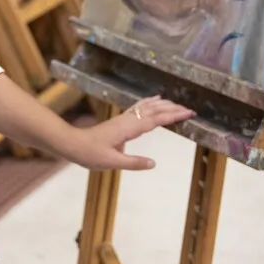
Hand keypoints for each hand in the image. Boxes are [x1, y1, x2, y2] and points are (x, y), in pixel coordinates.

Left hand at [63, 97, 194, 171]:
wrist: (73, 144)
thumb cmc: (91, 154)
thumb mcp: (112, 162)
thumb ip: (133, 162)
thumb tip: (154, 163)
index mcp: (129, 129)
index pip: (155, 120)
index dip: (173, 116)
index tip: (188, 113)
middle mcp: (128, 120)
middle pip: (154, 110)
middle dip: (172, 108)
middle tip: (190, 109)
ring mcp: (124, 118)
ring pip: (147, 107)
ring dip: (163, 104)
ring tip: (178, 103)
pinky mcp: (120, 120)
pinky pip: (139, 107)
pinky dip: (149, 102)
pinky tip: (154, 100)